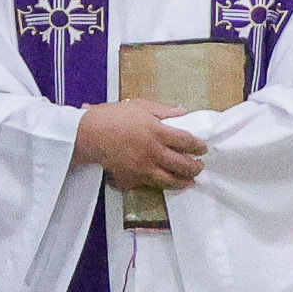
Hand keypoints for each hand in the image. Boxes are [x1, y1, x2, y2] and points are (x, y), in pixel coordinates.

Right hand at [73, 97, 207, 190]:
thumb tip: (182, 111)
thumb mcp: (141, 105)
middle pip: (182, 164)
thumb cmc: (113, 117)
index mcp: (157, 131)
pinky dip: (162, 186)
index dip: (198, 146)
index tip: (203, 148)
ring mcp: (143, 167)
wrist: (90, 135)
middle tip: (200, 166)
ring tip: (190, 181)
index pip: (186, 141)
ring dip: (183, 181)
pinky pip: (151, 185)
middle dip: (195, 167)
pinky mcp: (132, 177)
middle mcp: (153, 151)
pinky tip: (167, 184)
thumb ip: (164, 110)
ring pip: (169, 180)